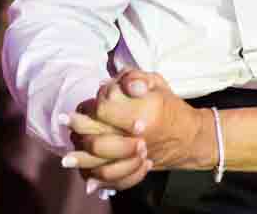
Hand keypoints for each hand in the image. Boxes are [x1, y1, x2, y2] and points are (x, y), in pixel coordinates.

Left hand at [64, 71, 206, 189]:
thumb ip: (136, 78)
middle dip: (79, 129)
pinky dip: (97, 178)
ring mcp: (136, 158)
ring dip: (81, 159)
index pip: (106, 109)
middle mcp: (139, 139)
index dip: (96, 102)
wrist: (190, 138)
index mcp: (145, 114)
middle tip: (66, 121)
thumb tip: (120, 84)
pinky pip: (112, 178)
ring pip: (101, 162)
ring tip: (67, 156)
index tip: (93, 99)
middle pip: (97, 139)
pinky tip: (85, 175)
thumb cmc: (170, 107)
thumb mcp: (158, 83)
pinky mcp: (135, 169)